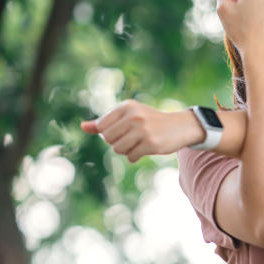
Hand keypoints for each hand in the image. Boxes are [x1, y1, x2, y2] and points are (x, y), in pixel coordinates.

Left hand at [80, 100, 202, 162]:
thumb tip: (83, 127)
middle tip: (131, 138)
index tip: (122, 131)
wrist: (181, 126)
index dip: (109, 133)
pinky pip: (131, 157)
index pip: (101, 127)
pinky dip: (135, 156)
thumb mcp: (128, 116)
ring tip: (139, 143)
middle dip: (117, 142)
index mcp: (127, 106)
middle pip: (108, 139)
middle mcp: (134, 116)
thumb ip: (104, 122)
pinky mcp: (151, 143)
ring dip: (126, 150)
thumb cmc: (150, 121)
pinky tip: (146, 148)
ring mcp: (143, 130)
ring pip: (118, 149)